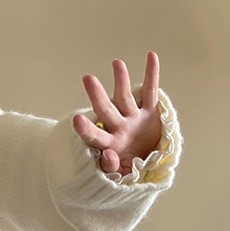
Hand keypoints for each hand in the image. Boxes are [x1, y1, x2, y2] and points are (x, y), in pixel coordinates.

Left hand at [72, 52, 161, 175]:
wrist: (150, 164)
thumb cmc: (130, 169)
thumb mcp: (122, 174)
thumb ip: (112, 166)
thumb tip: (108, 156)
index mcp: (109, 144)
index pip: (94, 136)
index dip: (87, 129)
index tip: (77, 119)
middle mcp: (118, 127)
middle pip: (106, 110)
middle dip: (97, 96)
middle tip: (88, 79)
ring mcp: (133, 118)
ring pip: (125, 98)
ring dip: (121, 80)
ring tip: (117, 63)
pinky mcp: (150, 113)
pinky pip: (151, 92)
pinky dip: (152, 75)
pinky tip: (151, 56)